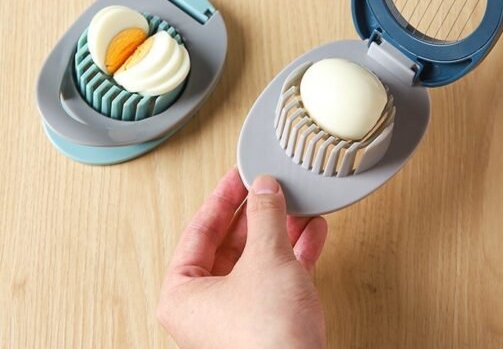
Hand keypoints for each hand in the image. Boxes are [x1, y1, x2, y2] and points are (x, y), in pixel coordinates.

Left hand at [157, 168, 327, 348]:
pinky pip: (279, 276)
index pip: (199, 230)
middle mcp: (206, 306)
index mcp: (184, 292)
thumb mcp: (265, 258)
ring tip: (298, 204)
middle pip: (232, 243)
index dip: (223, 197)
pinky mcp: (268, 322)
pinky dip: (296, 252)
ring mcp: (238, 315)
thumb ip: (264, 216)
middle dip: (258, 214)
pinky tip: (314, 230)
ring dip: (282, 230)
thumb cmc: (267, 338)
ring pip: (259, 258)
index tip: (239, 176)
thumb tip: (264, 188)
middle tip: (271, 187)